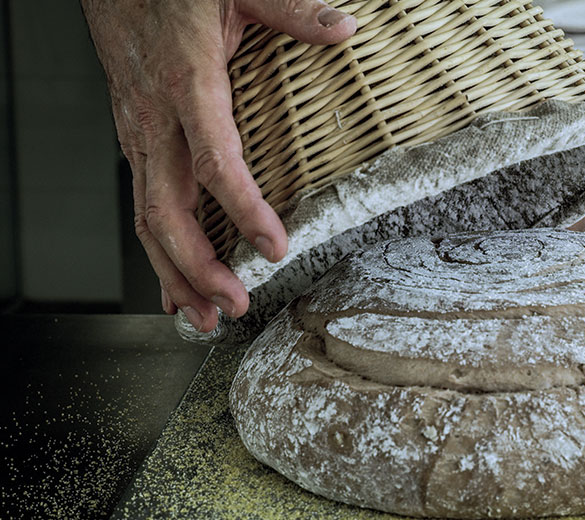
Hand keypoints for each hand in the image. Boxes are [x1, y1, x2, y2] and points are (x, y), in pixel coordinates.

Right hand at [82, 0, 355, 331]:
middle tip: (234, 303)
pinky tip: (174, 285)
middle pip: (168, 209)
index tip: (274, 245)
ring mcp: (139, 135)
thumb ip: (290, 10)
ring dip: (173, 274)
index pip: (215, 160)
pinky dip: (157, 252)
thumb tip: (342, 28)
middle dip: (198, 266)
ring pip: (147, 218)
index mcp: (188, 84)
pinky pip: (142, 206)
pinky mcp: (136, 142)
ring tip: (204, 316)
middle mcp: (156, 120)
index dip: (244, 209)